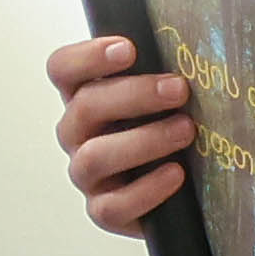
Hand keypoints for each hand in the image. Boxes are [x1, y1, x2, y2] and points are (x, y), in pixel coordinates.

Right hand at [47, 34, 192, 239]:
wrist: (181, 189)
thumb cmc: (168, 127)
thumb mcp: (163, 95)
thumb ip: (161, 71)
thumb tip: (192, 44)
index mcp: (83, 96)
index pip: (63, 69)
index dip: (88, 57)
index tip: (128, 49)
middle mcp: (77, 134)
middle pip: (84, 107)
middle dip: (135, 94)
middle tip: (178, 89)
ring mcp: (86, 174)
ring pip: (95, 157)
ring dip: (144, 140)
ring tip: (186, 130)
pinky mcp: (104, 211)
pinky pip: (112, 206)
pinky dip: (147, 189)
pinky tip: (176, 174)